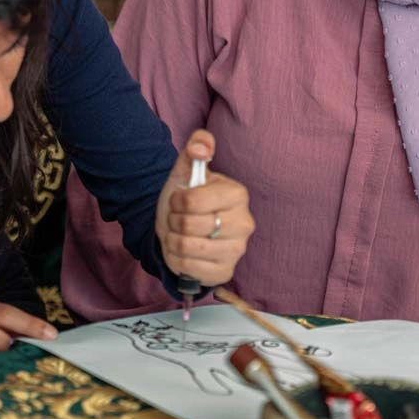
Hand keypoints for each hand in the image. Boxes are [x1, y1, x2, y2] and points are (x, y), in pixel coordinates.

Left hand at [156, 130, 254, 285]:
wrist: (181, 230)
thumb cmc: (186, 199)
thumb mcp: (185, 171)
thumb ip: (195, 147)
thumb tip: (201, 146)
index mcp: (238, 194)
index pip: (192, 201)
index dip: (176, 201)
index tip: (179, 201)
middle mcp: (244, 223)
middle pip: (189, 225)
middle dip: (174, 221)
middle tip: (179, 219)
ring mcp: (237, 250)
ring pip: (186, 247)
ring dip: (173, 240)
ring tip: (180, 234)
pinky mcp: (225, 272)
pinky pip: (188, 267)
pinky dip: (176, 260)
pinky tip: (184, 252)